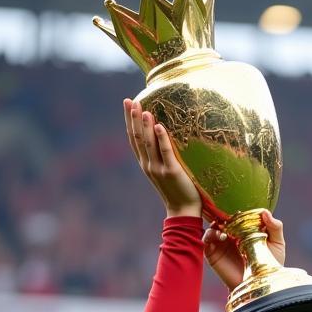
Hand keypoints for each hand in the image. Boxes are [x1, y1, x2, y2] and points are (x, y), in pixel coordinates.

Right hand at [124, 99, 201, 218]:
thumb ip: (162, 154)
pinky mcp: (172, 172)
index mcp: (145, 164)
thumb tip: (164, 132)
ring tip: (143, 109)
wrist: (183, 211)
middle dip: (133, 118)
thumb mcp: (165, 170)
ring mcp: (158, 169)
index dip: (129, 121)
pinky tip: (160, 125)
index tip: (128, 103)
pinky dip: (162, 138)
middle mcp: (148, 165)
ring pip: (148, 143)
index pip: (133, 139)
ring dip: (145, 125)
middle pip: (137, 138)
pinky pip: (166, 152)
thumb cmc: (178, 189)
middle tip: (131, 100)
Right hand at [203, 210, 285, 293]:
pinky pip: (206, 239)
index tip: (243, 208)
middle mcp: (232, 235)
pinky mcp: (213, 253)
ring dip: (217, 223)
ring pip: (213, 226)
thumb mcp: (277, 244)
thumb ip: (275, 227)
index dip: (238, 209)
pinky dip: (210, 235)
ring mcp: (221, 243)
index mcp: (245, 230)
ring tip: (226, 228)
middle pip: (223, 217)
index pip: (238, 214)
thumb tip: (265, 212)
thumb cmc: (270, 265)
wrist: (259, 284)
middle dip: (225, 214)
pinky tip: (221, 237)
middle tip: (231, 215)